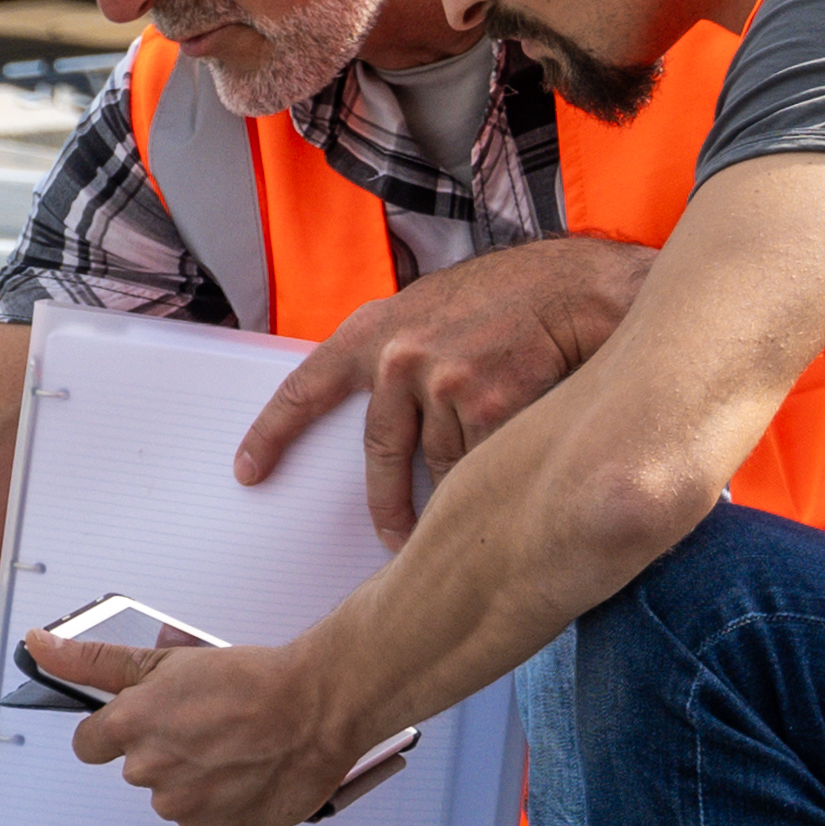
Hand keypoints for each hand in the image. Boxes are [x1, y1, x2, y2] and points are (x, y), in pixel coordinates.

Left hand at [36, 628, 400, 825]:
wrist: (316, 707)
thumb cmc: (252, 681)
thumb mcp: (164, 661)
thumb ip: (92, 661)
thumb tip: (38, 645)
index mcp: (129, 728)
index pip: (90, 744)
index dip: (118, 732)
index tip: (151, 723)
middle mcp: (147, 772)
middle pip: (139, 770)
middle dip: (167, 752)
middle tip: (210, 728)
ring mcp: (179, 807)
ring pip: (173, 798)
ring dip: (196, 781)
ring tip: (235, 751)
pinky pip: (202, 825)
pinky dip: (220, 808)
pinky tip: (244, 778)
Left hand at [232, 234, 650, 545]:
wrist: (576, 288)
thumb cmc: (505, 302)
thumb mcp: (430, 313)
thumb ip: (394, 359)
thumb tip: (377, 422)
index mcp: (374, 332)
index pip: (305, 388)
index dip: (272, 432)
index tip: (248, 471)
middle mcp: (399, 358)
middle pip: (380, 457)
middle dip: (387, 507)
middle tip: (392, 537)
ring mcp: (442, 382)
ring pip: (440, 467)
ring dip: (462, 477)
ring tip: (496, 460)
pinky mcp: (489, 406)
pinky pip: (480, 466)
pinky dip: (498, 467)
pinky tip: (522, 446)